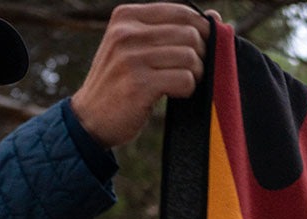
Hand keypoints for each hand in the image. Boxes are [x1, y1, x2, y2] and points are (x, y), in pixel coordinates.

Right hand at [70, 3, 215, 148]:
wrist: (90, 118)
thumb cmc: (121, 82)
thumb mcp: (134, 47)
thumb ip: (168, 31)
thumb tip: (216, 18)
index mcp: (126, 16)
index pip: (182, 11)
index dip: (201, 32)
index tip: (199, 50)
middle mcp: (127, 33)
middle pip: (190, 35)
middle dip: (199, 56)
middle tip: (189, 72)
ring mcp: (131, 58)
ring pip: (190, 57)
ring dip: (194, 75)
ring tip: (179, 84)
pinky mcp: (139, 84)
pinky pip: (185, 80)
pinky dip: (187, 90)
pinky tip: (174, 94)